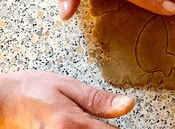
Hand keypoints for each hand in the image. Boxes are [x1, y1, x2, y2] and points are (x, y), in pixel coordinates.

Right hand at [0, 70, 133, 127]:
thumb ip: (99, 99)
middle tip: (96, 121)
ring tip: (87, 122)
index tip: (115, 123)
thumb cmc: (31, 89)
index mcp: (71, 123)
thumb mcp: (68, 86)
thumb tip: (127, 104)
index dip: (117, 128)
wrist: (1, 99)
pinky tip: (78, 126)